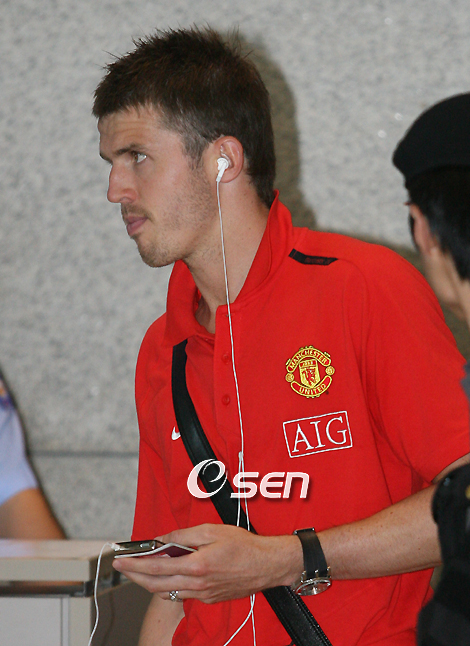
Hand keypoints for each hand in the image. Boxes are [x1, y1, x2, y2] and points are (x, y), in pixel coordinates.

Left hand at [113, 524, 302, 603]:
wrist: (268, 565)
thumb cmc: (244, 545)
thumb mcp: (212, 530)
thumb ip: (183, 534)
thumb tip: (163, 539)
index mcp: (196, 565)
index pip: (156, 568)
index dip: (134, 565)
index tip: (121, 560)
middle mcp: (197, 584)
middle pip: (155, 585)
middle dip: (134, 576)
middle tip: (122, 567)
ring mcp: (203, 595)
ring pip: (167, 592)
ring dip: (150, 582)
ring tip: (141, 570)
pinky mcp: (209, 598)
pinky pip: (182, 594)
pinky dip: (169, 585)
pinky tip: (168, 575)